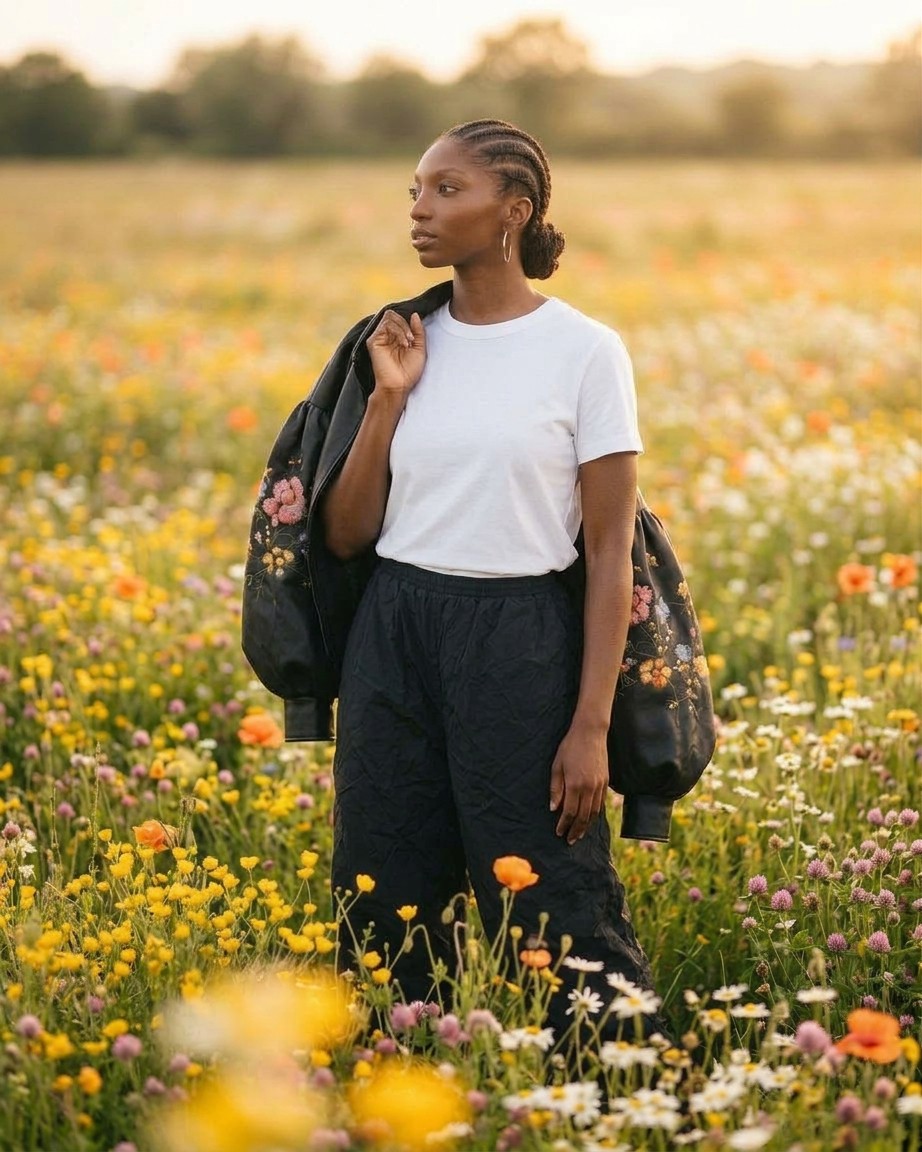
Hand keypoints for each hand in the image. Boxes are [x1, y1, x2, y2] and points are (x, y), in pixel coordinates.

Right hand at [366, 309, 426, 396]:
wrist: (399, 386)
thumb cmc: (409, 372)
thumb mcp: (420, 348)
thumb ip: (418, 331)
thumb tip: (414, 314)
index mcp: (395, 338)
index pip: (399, 319)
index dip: (409, 324)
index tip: (415, 337)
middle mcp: (386, 336)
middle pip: (393, 315)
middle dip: (405, 325)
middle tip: (411, 340)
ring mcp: (379, 338)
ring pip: (390, 317)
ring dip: (402, 328)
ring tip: (408, 343)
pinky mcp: (373, 341)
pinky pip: (386, 325)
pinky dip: (398, 331)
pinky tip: (403, 344)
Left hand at [549, 722, 608, 843]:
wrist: (590, 733)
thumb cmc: (570, 747)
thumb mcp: (557, 766)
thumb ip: (556, 788)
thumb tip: (554, 808)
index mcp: (575, 784)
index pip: (570, 812)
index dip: (564, 824)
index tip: (559, 833)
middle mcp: (589, 788)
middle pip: (583, 816)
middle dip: (576, 830)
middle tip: (570, 840)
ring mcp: (600, 785)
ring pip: (594, 812)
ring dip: (587, 825)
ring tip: (580, 833)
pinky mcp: (606, 781)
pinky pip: (601, 803)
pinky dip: (595, 813)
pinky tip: (590, 818)